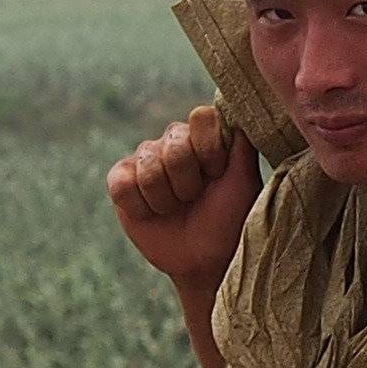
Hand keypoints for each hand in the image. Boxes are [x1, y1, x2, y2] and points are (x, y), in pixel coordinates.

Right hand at [107, 106, 259, 288]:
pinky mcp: (121, 181)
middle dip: (188, 181)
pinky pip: (121, 184)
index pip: (200, 118)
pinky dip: (139, 206)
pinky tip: (153, 214)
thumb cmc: (229, 220)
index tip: (218, 174)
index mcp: (204, 136)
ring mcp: (145, 159)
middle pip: (174, 144)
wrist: (204, 259)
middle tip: (196, 198)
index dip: (208, 149)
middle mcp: (174, 141)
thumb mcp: (244, 182)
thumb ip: (241, 144)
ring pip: (148, 165)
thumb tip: (238, 108)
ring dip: (166, 198)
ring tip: (177, 209)